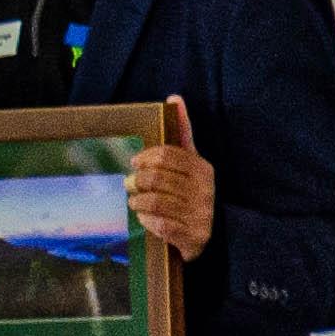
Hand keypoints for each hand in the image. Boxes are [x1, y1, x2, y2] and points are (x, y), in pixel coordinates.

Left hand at [128, 96, 215, 260]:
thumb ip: (182, 133)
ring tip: (133, 202)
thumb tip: (174, 98)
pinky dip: (147, 221)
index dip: (145, 157)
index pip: (168, 155)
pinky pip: (162, 225)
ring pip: (157, 202)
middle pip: (158, 178)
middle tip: (129, 184)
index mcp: (203, 169)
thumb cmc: (188, 194)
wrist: (204, 235)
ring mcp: (201, 215)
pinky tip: (144, 219)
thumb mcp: (188, 163)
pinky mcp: (195, 237)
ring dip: (138, 202)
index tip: (134, 162)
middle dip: (137, 181)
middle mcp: (205, 191)